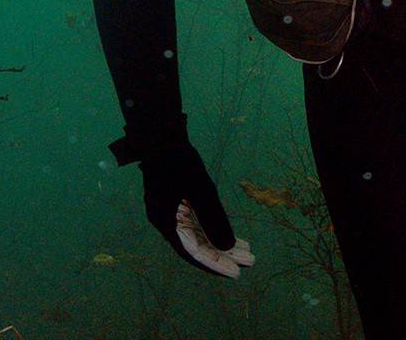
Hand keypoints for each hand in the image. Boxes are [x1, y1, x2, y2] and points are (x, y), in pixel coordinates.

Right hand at [137, 139, 255, 278]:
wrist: (159, 134)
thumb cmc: (179, 160)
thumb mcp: (201, 189)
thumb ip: (213, 219)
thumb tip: (227, 246)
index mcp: (166, 222)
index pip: (193, 252)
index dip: (215, 264)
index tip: (236, 272)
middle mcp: (164, 221)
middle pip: (196, 244)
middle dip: (222, 254)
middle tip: (247, 262)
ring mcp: (167, 211)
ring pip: (196, 233)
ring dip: (218, 241)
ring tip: (244, 249)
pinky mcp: (173, 202)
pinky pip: (194, 222)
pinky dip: (210, 227)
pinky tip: (227, 230)